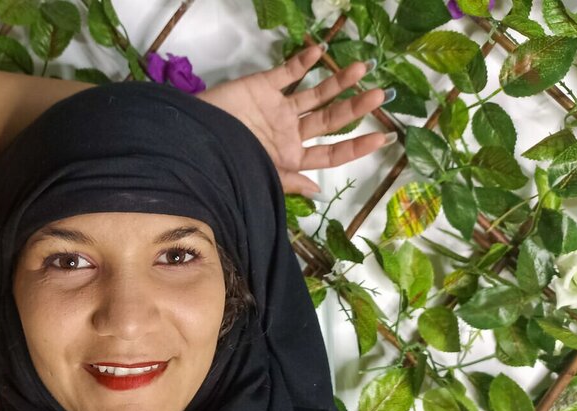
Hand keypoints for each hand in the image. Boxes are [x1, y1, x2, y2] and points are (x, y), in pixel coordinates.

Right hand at [196, 44, 393, 198]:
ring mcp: (278, 108)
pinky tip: (319, 53)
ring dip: (338, 82)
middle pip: (330, 120)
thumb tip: (318, 191)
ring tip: (360, 69)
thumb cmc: (226, 162)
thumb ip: (290, 181)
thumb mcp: (261, 177)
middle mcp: (290, 132)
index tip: (383, 137)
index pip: (330, 152)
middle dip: (355, 108)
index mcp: (291, 156)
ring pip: (315, 94)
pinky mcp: (263, 86)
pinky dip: (303, 62)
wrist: (194, 139)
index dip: (356, 146)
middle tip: (379, 96)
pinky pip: (288, 72)